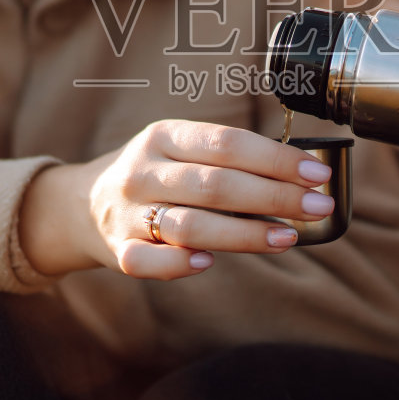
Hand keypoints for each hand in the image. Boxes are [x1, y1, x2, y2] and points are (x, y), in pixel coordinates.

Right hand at [20, 120, 336, 280]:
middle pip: (216, 184)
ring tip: (287, 236)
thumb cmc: (155, 176)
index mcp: (164, 136)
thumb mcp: (179, 150)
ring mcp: (128, 211)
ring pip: (190, 224)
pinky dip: (177, 263)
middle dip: (274, 196)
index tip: (317, 174)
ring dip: (244, 233)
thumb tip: (300, 178)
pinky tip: (208, 262)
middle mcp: (144, 170)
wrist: (81, 205)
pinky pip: (147, 260)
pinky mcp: (117, 248)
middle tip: (318, 207)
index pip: (227, 143)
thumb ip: (227, 160)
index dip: (276, 159)